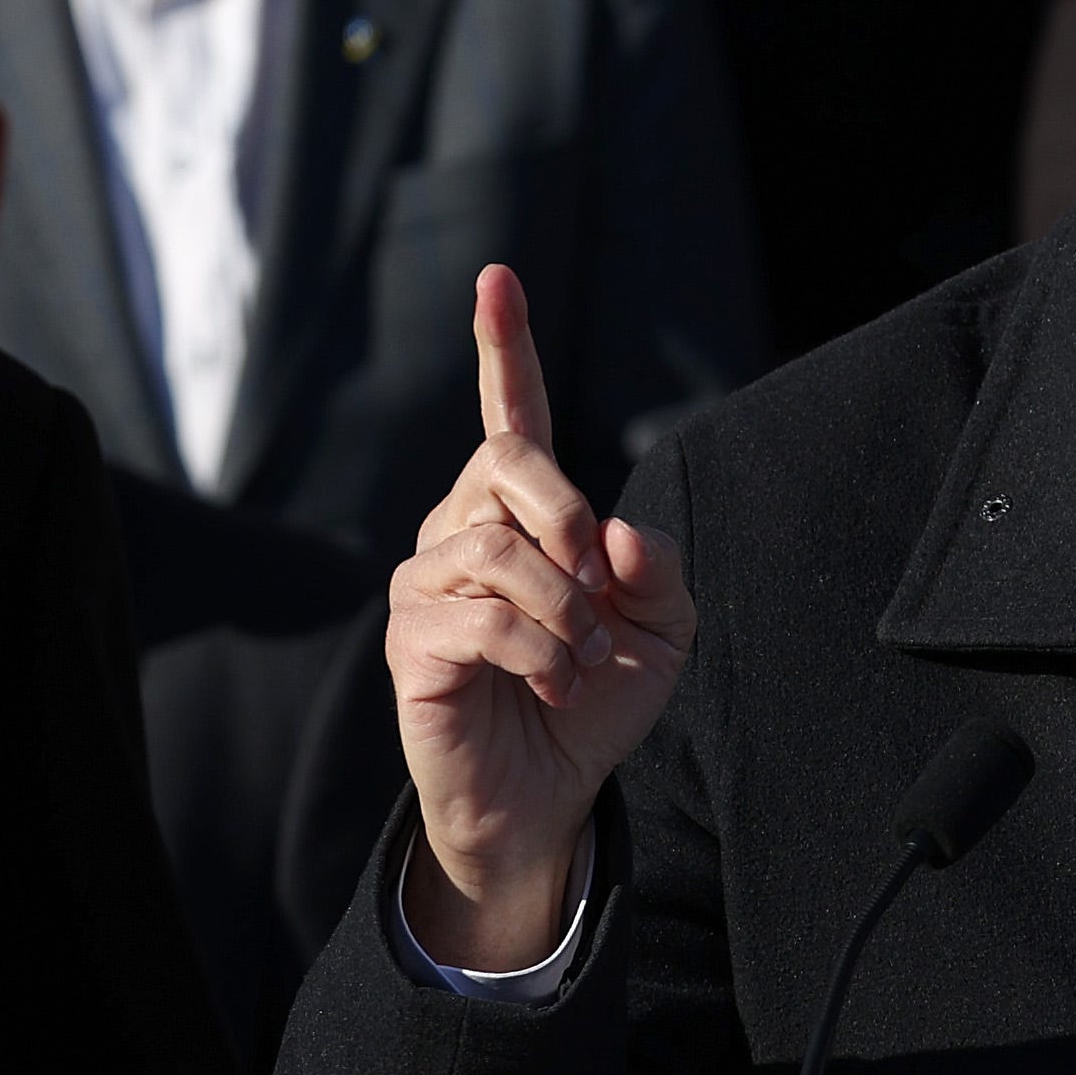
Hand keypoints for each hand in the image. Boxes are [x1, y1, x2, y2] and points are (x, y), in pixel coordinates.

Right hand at [388, 265, 694, 968]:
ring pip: (497, 547)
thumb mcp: (661, 636)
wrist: (550, 797)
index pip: (510, 416)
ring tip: (581, 664)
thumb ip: (658, 575)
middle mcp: (463, 531)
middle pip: (508, 464)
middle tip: (597, 587)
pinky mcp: (414, 642)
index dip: (502, 347)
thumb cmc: (595, 704)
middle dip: (566, 514)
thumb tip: (619, 533)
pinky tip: (555, 684)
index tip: (497, 277)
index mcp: (522, 516)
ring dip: (563, 609)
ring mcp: (430, 584)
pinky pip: (479, 616)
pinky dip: (539, 650)